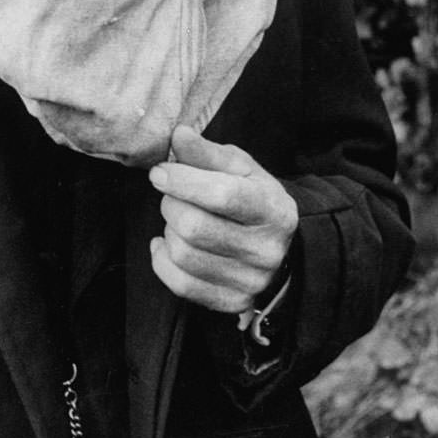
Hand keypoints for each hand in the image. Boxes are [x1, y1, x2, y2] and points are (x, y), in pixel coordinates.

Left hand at [148, 125, 297, 314]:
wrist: (278, 245)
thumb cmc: (253, 197)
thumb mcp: (239, 167)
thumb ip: (207, 152)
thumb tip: (179, 135)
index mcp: (272, 208)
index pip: (223, 195)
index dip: (183, 181)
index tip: (160, 172)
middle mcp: (266, 249)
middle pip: (194, 227)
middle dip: (172, 204)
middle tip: (173, 194)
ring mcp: (250, 280)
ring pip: (182, 254)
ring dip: (168, 230)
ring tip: (179, 218)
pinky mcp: (232, 302)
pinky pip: (179, 283)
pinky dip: (162, 260)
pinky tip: (167, 244)